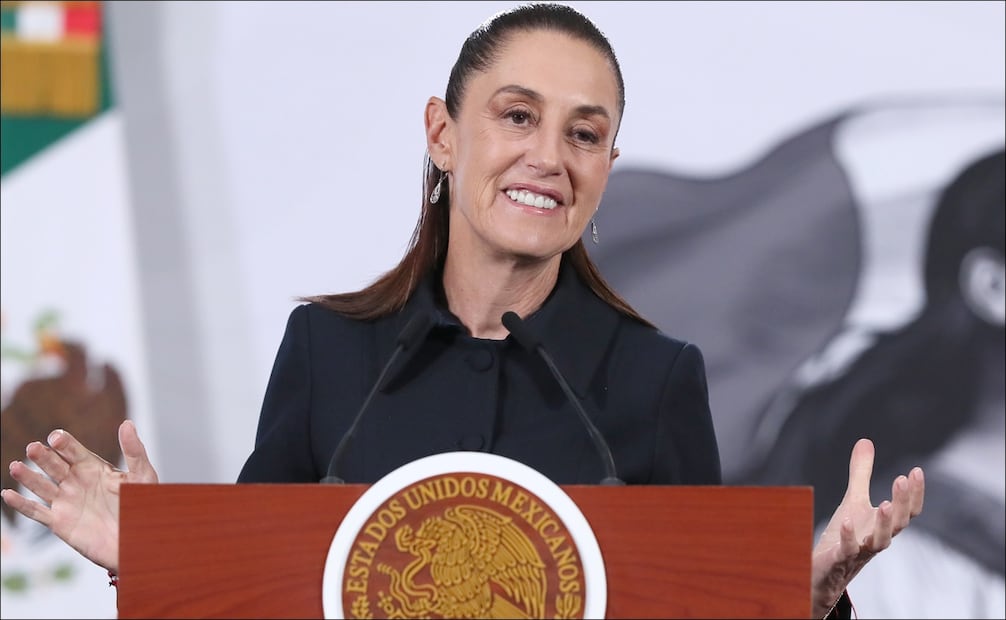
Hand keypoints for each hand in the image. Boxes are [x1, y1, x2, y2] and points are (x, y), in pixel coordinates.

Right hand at [0, 420, 157, 573]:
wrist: (138, 541)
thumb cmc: (143, 506)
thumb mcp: (142, 476)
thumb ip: (134, 451)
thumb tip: (127, 424)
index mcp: (94, 468)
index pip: (74, 452)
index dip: (65, 444)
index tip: (56, 437)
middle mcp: (76, 482)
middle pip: (55, 466)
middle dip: (44, 457)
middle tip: (34, 447)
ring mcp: (66, 502)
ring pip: (41, 486)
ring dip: (28, 477)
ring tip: (16, 466)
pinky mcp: (59, 523)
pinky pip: (36, 512)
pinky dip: (21, 504)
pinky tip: (7, 494)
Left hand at [810, 438, 923, 617]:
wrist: (825, 572)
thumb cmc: (844, 535)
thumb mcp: (853, 500)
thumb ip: (861, 473)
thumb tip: (866, 440)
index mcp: (882, 525)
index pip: (907, 511)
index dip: (914, 494)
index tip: (916, 471)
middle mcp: (876, 539)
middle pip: (898, 524)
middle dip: (902, 503)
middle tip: (902, 479)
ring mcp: (859, 551)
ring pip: (880, 542)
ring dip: (884, 524)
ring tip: (884, 503)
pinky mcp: (838, 560)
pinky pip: (847, 551)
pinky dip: (848, 537)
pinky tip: (846, 521)